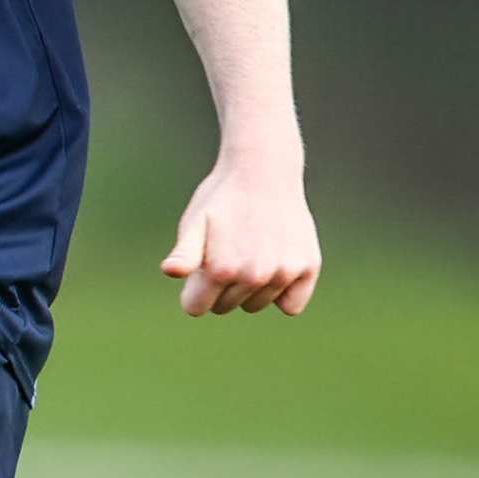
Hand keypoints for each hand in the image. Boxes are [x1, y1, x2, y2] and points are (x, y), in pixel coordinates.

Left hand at [163, 161, 320, 316]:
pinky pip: (291, 305)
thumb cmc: (222, 199)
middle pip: (224, 307)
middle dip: (219, 286)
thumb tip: (170, 271)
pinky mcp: (307, 268)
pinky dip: (283, 293)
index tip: (201, 265)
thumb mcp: (195, 222)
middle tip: (228, 248)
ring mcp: (283, 273)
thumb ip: (184, 253)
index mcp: (221, 269)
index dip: (193, 288)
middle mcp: (254, 276)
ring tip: (252, 248)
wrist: (264, 169)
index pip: (196, 307)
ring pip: (255, 304)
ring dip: (249, 287)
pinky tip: (276, 263)